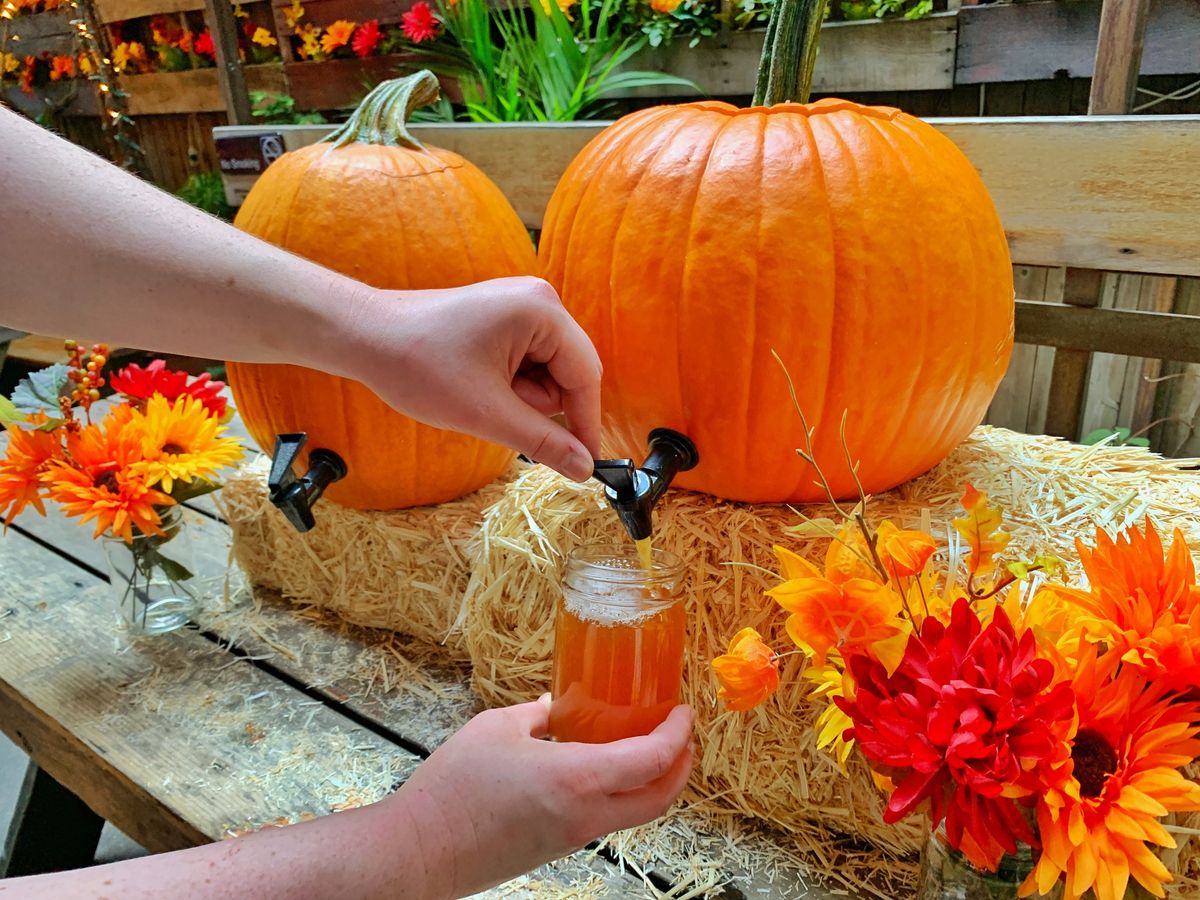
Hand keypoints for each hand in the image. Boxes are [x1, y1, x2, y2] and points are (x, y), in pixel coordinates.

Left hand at [346, 277, 601, 481]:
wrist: (364, 336)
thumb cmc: (419, 366)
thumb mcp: (486, 413)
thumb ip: (543, 441)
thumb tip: (585, 470)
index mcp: (542, 311)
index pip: (585, 376)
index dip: (586, 424)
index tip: (586, 466)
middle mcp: (538, 300)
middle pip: (568, 373)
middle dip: (536, 403)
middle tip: (494, 409)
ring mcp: (520, 305)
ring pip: (546, 373)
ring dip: (519, 396)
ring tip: (477, 393)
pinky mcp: (502, 317)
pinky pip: (526, 362)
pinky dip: (507, 384)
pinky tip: (474, 383)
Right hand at [384, 698, 693, 898]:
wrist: (422, 851)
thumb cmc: (454, 787)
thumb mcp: (496, 728)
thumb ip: (536, 714)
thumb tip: (554, 706)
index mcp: (577, 779)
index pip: (652, 761)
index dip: (678, 735)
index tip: (684, 712)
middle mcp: (587, 815)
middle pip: (660, 798)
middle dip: (681, 765)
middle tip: (681, 734)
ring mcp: (575, 837)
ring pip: (636, 812)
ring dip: (654, 781)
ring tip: (647, 746)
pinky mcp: (558, 848)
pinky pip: (607, 819)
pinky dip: (623, 793)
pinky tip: (604, 767)